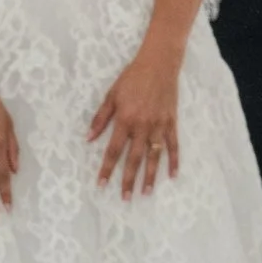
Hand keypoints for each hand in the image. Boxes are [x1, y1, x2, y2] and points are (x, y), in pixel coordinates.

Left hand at [88, 43, 180, 198]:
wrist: (159, 64)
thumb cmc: (132, 78)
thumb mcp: (111, 95)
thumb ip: (100, 118)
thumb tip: (88, 138)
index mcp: (125, 119)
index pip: (114, 150)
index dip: (107, 168)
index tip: (102, 184)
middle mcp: (142, 126)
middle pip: (134, 159)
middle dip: (128, 180)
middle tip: (125, 198)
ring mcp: (159, 126)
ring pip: (154, 156)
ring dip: (150, 176)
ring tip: (146, 193)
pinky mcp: (171, 123)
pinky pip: (173, 145)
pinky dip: (173, 161)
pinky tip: (173, 175)